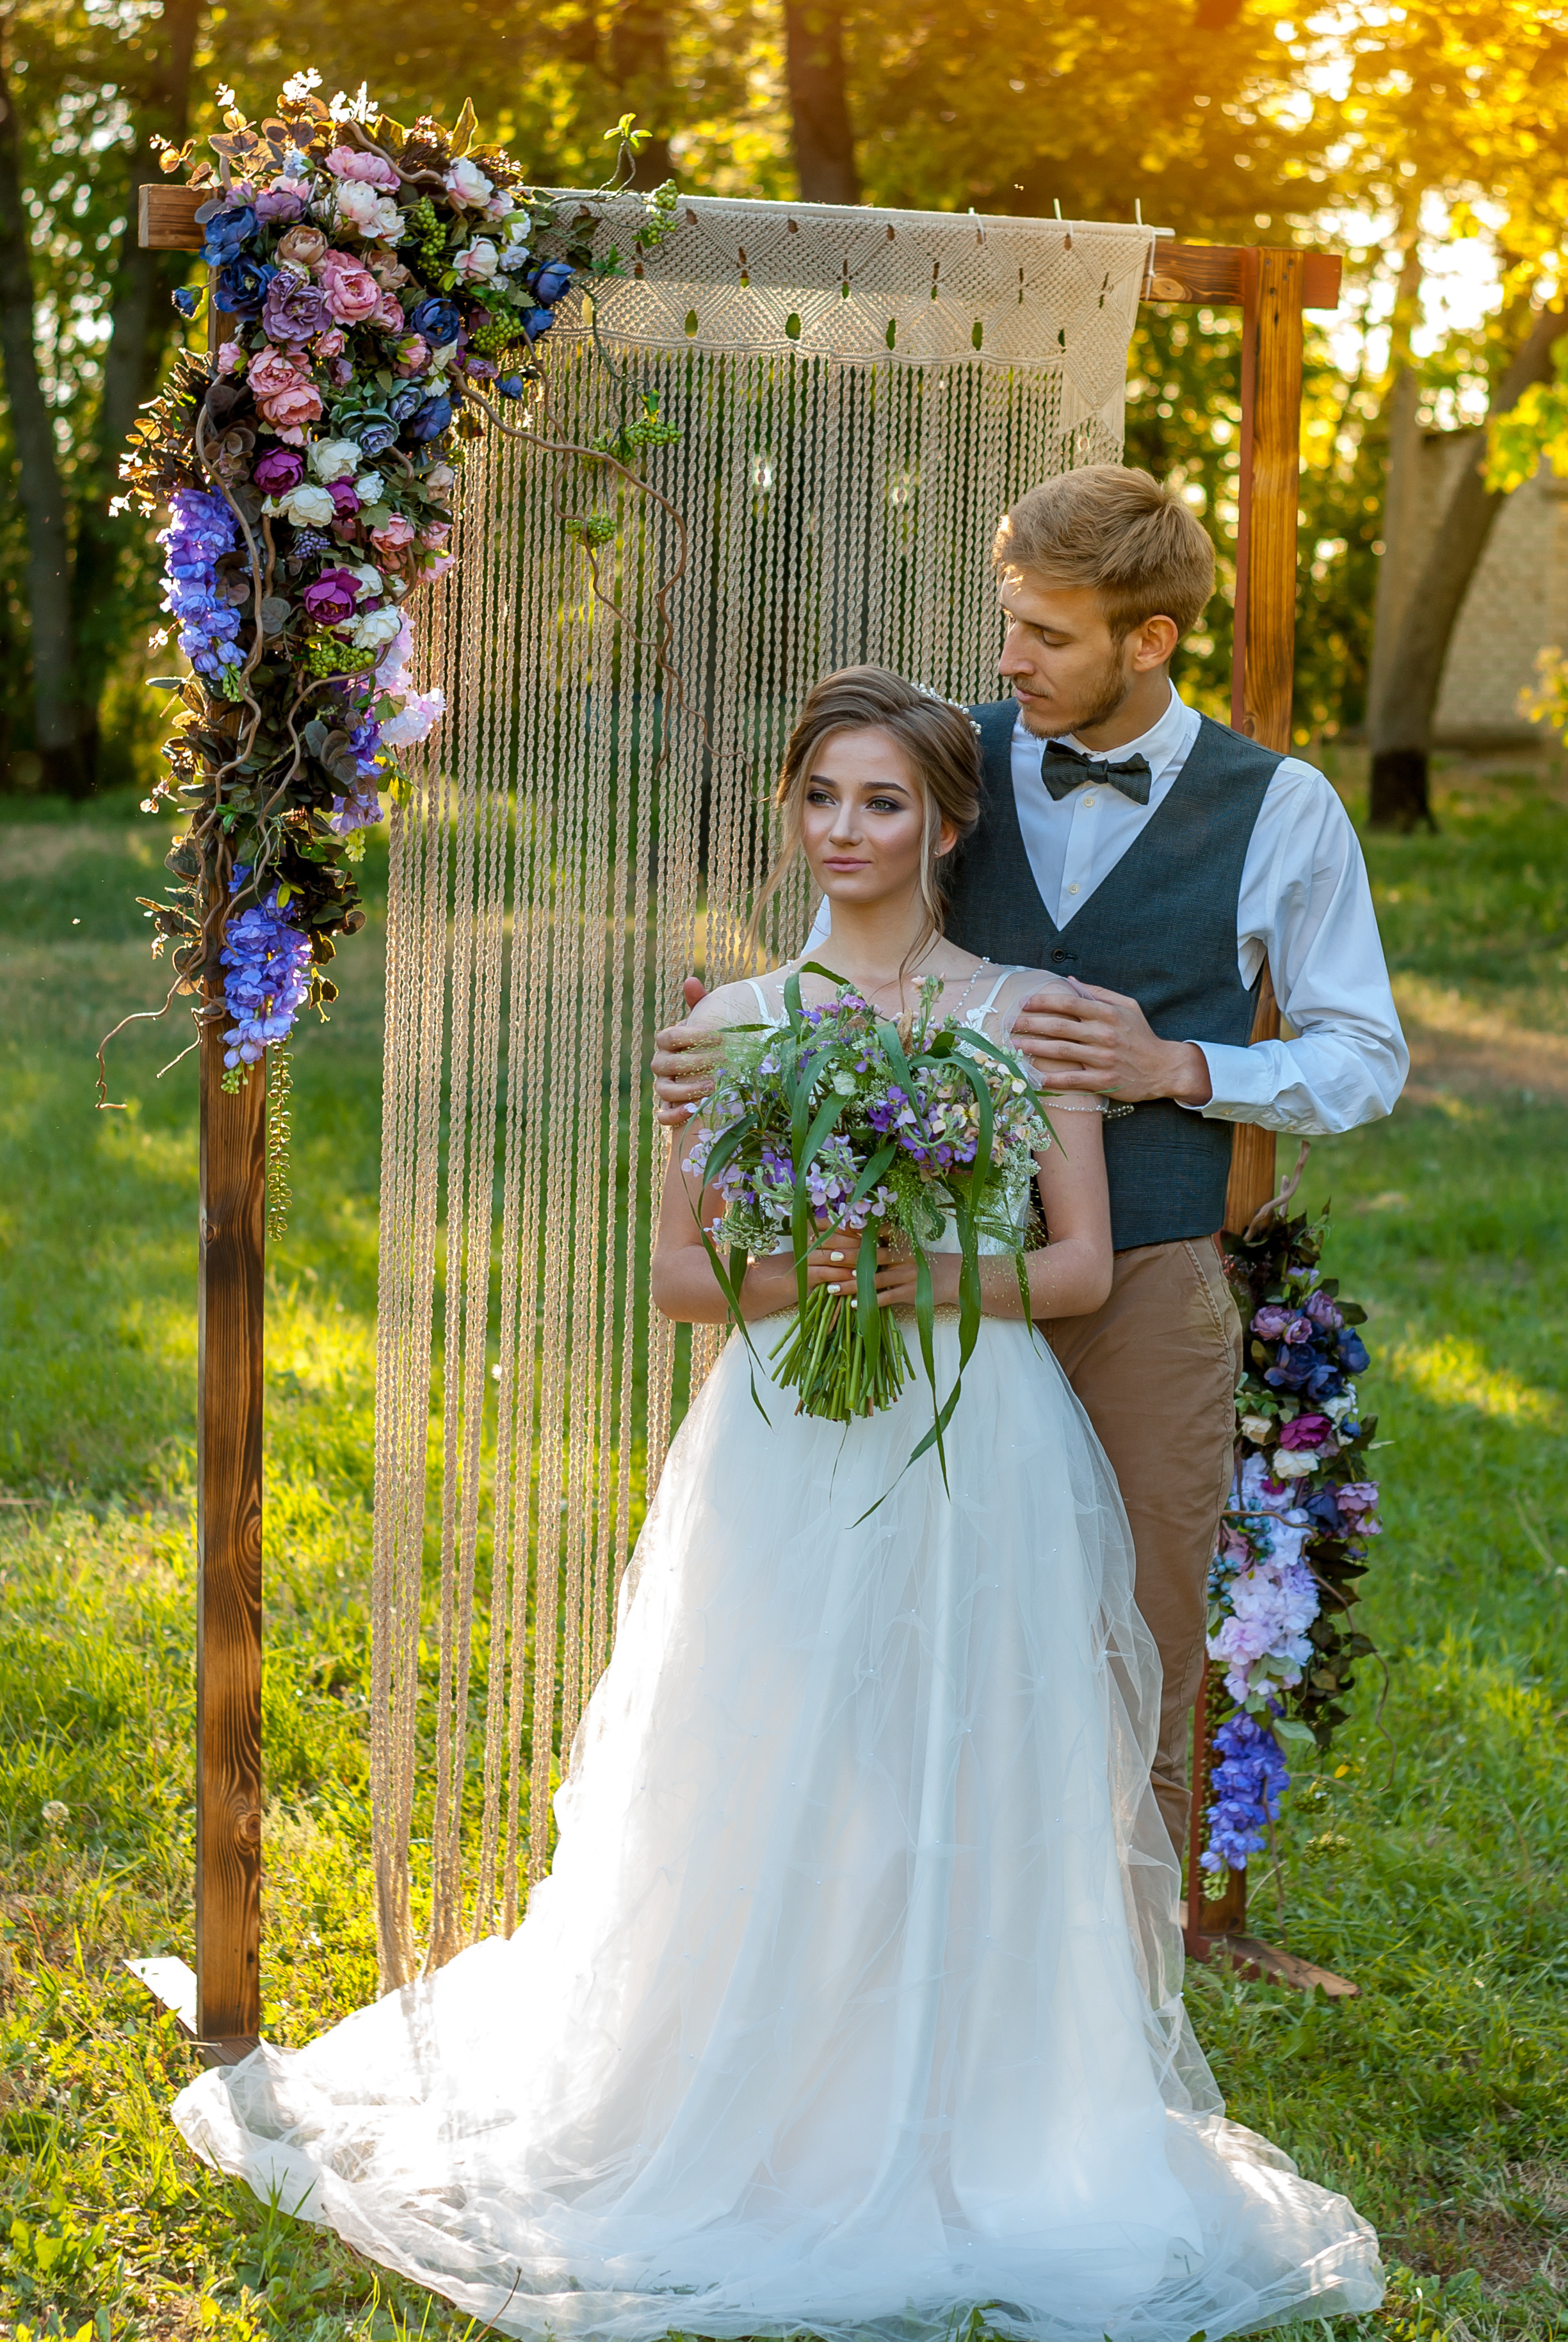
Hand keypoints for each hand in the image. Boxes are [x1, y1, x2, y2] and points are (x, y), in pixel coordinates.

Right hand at [652, 976, 717, 1126]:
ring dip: (686, 1090)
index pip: (668, 1037)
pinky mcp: (670, 1109)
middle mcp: (661, 1065)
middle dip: (693, 1064)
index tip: (719, 1037)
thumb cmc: (712, 1043)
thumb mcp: (709, 1023)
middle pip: (666, 1064)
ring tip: (713, 1086)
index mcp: (668, 1043)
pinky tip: (692, 1112)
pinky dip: (674, 1115)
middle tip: (722, 1063)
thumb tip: (690, 980)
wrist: (717, 1072)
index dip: (690, 1036)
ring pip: (664, 1090)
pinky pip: (663, 1116)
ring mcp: (664, 1088)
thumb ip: (700, 1004)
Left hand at [755, 1228, 958, 1312]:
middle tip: (826, 1256)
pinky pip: (884, 1298)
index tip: (832, 1228)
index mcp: (899, 1240)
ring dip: (851, 1285)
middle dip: (847, 1256)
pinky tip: (852, 1305)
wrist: (952, 1277)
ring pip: (873, 1280)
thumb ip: (883, 1235)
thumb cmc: (922, 1260)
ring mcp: (905, 1275)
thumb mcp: (905, 1242)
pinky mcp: (909, 1293)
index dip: (851, 1230)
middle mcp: (901, 1255)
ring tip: (831, 1287)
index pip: (872, 1232)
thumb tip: (854, 1226)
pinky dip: (868, 1302)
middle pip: (870, 1255)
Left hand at [1009, 980, 1212, 1104]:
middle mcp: (1103, 1035)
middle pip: (1059, 1027)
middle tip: (1009, 1023)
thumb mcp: (1127, 1006)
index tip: (1023, 1001)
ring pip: (1061, 1052)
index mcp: (1107, 1014)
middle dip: (1031, 1024)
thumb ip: (1098, 993)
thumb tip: (1071, 981)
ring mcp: (1102, 1059)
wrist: (1163, 1068)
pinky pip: (1072, 1080)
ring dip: (1034, 1048)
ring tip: (1014, 1045)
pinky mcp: (1103, 1082)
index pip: (1069, 1003)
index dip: (1043, 1001)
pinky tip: (1033, 1077)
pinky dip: (1051, 1080)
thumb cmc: (1141, 1035)